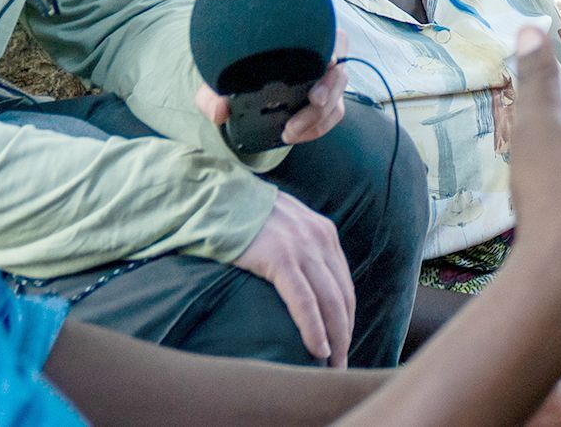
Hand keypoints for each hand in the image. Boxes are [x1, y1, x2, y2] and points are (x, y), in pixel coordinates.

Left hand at [195, 30, 349, 145]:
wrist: (241, 85)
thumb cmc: (237, 70)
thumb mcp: (219, 79)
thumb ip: (212, 94)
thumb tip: (220, 111)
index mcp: (298, 39)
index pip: (328, 35)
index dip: (331, 47)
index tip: (326, 61)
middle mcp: (318, 57)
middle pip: (338, 67)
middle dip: (330, 86)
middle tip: (314, 100)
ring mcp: (325, 79)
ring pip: (338, 95)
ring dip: (320, 115)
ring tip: (292, 131)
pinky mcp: (326, 100)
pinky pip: (333, 113)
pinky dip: (318, 127)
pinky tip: (297, 135)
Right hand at [233, 190, 354, 366]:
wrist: (214, 197)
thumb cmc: (241, 217)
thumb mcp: (281, 226)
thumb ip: (296, 247)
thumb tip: (301, 282)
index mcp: (322, 232)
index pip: (343, 283)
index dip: (346, 316)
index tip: (342, 341)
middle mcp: (319, 238)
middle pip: (343, 296)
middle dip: (345, 333)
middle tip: (341, 363)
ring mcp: (302, 247)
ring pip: (330, 302)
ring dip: (335, 338)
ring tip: (332, 364)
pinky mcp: (281, 258)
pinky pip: (304, 302)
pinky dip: (314, 329)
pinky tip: (317, 350)